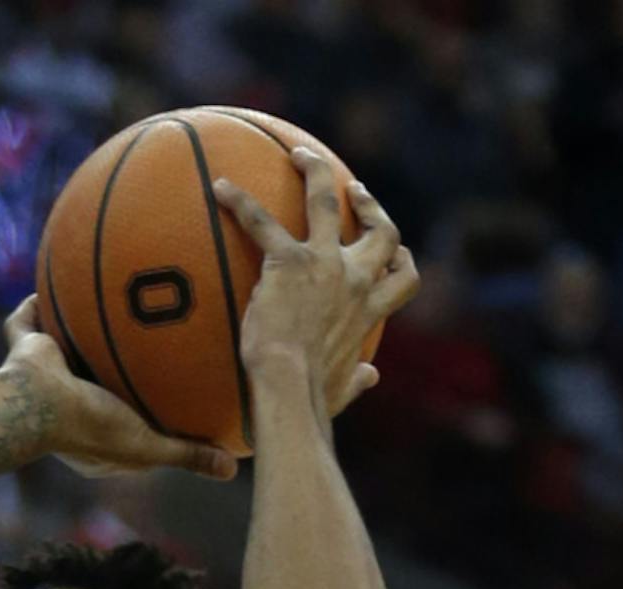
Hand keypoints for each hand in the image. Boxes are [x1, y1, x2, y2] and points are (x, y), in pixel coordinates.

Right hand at [2, 297, 237, 483]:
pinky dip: (35, 306)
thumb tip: (233, 471)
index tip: (163, 391)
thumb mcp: (149, 446)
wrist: (36, 403)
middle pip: (94, 376)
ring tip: (102, 298)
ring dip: (76, 328)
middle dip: (112, 361)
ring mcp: (43, 376)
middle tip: (143, 337)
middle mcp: (65, 404)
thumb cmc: (92, 428)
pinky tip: (59, 275)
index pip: (120, 418)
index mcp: (89, 434)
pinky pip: (27, 322)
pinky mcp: (24, 350)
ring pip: (63, 346)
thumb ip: (188, 453)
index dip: (140, 407)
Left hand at [211, 149, 417, 418]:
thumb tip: (372, 377)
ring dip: (315, 173)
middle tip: (354, 190)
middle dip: (369, 206)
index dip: (401, 260)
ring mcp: (324, 264)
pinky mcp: (287, 262)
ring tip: (300, 155)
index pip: (402, 278)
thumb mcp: (344, 387)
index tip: (393, 250)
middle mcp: (356, 280)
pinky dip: (240, 203)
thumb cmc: (313, 399)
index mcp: (370, 311)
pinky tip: (220, 188)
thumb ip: (358, 378)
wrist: (290, 391)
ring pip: (326, 201)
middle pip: (380, 230)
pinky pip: (261, 222)